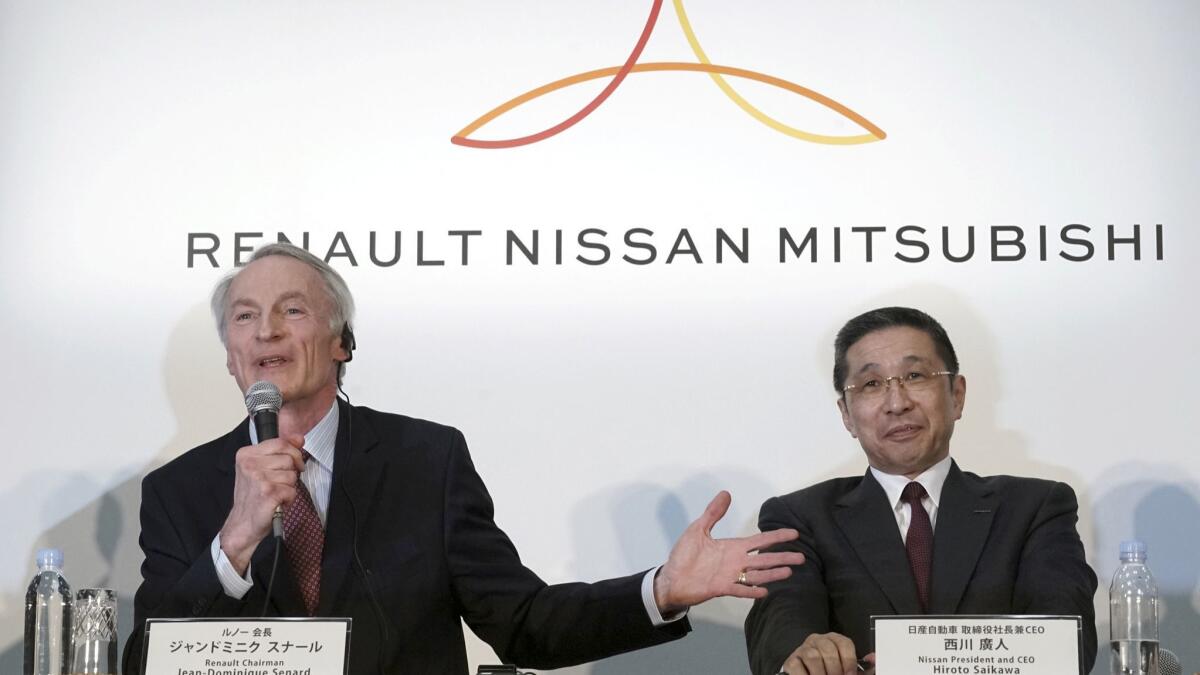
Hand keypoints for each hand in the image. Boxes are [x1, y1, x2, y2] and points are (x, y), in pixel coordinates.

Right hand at [218, 435, 305, 573]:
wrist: (243, 525)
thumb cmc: (253, 497)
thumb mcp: (263, 468)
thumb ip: (281, 450)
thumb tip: (299, 437)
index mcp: (246, 454)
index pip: (281, 442)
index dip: (294, 453)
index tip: (294, 464)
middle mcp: (249, 464)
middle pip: (289, 458)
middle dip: (291, 473)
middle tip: (278, 484)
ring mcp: (258, 478)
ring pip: (292, 475)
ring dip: (289, 487)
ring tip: (275, 494)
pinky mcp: (268, 492)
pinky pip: (292, 490)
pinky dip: (289, 499)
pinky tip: (276, 503)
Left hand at [652, 490, 805, 614]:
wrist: (672, 578)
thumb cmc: (684, 555)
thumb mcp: (698, 529)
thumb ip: (713, 513)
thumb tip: (726, 493)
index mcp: (733, 547)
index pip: (759, 541)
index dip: (776, 537)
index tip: (794, 534)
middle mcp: (736, 562)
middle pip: (764, 559)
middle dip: (782, 557)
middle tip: (802, 557)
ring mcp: (730, 576)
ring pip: (757, 574)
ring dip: (772, 574)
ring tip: (789, 571)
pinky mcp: (721, 588)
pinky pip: (740, 590)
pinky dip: (751, 591)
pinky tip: (764, 591)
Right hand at [780, 632, 862, 674]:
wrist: (806, 673)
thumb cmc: (829, 672)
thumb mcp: (846, 668)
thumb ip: (861, 668)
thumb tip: (874, 659)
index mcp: (834, 640)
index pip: (843, 643)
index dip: (849, 661)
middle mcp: (817, 640)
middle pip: (828, 649)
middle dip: (835, 670)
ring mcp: (803, 649)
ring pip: (812, 656)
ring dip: (820, 674)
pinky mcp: (791, 660)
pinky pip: (796, 665)